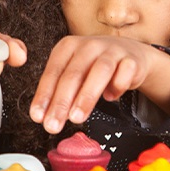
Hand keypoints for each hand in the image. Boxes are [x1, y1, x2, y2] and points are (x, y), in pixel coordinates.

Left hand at [29, 36, 169, 133]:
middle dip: (61, 102)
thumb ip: (59, 92)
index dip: (44, 96)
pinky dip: (117, 86)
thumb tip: (44, 116)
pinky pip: (125, 73)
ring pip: (100, 71)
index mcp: (68, 47)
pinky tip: (110, 97)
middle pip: (74, 74)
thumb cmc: (95, 67)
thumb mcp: (74, 75)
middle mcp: (89, 46)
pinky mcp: (132, 60)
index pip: (53, 72)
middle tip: (53, 125)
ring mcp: (112, 51)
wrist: (129, 54)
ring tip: (76, 118)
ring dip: (86, 96)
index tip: (38, 117)